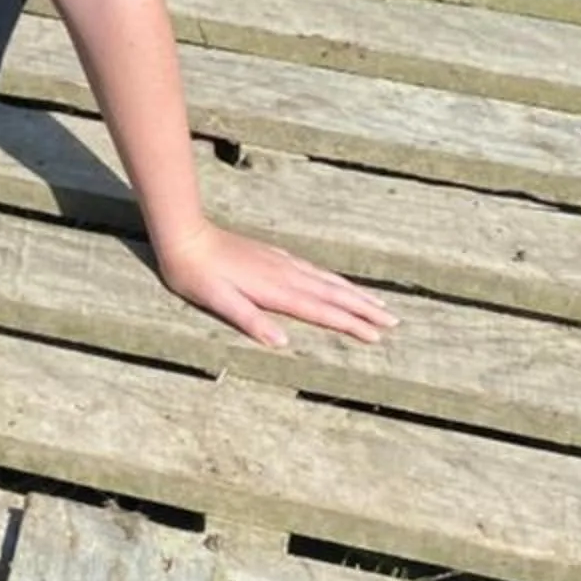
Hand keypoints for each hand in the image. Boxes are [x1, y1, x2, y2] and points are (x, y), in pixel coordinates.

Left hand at [150, 217, 396, 350]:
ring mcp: (281, 263)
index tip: (376, 336)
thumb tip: (282, 344)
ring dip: (354, 293)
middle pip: (333, 294)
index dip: (349, 324)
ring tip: (378, 303)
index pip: (321, 311)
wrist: (186, 236)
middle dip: (365, 309)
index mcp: (276, 290)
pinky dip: (333, 280)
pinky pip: (314, 270)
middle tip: (394, 321)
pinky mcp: (274, 255)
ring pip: (327, 280)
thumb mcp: (217, 302)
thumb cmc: (196, 274)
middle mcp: (285, 274)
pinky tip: (338, 283)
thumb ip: (250, 320)